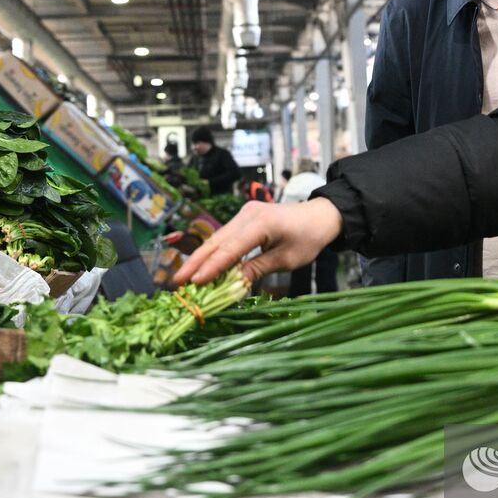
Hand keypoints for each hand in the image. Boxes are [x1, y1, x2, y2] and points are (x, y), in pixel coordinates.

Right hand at [174, 198, 343, 286]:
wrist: (321, 215)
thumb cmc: (309, 238)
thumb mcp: (287, 260)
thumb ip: (258, 269)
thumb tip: (232, 284)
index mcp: (262, 223)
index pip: (231, 249)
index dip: (212, 267)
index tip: (194, 282)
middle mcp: (248, 214)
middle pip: (217, 241)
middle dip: (196, 262)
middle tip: (177, 282)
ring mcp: (245, 213)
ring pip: (217, 238)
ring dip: (201, 258)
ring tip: (184, 277)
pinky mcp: (245, 216)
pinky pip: (225, 236)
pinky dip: (214, 252)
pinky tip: (202, 266)